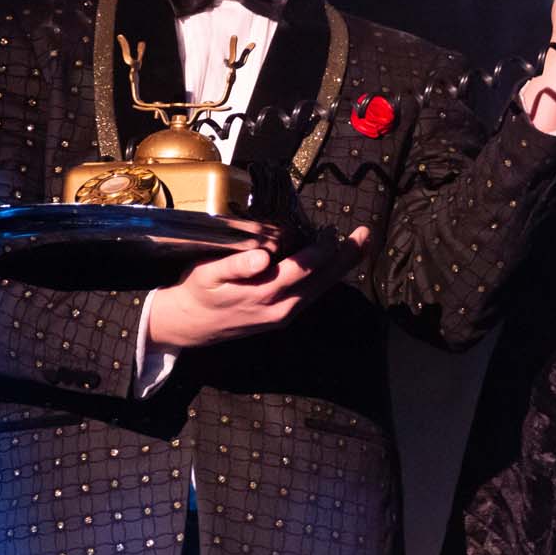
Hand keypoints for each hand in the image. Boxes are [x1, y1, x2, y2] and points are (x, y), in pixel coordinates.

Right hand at [146, 227, 370, 350]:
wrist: (188, 326)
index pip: (305, 267)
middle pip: (324, 280)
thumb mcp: (207, 275)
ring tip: (360, 245)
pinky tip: (334, 263)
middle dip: (347, 256)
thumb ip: (235, 266)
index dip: (322, 246)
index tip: (329, 228)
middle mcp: (282, 308)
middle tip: (366, 234)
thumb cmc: (198, 292)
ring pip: (322, 289)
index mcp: (265, 293)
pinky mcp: (283, 317)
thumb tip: (261, 258)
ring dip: (342, 266)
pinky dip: (327, 276)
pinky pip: (312, 294)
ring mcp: (285, 315)